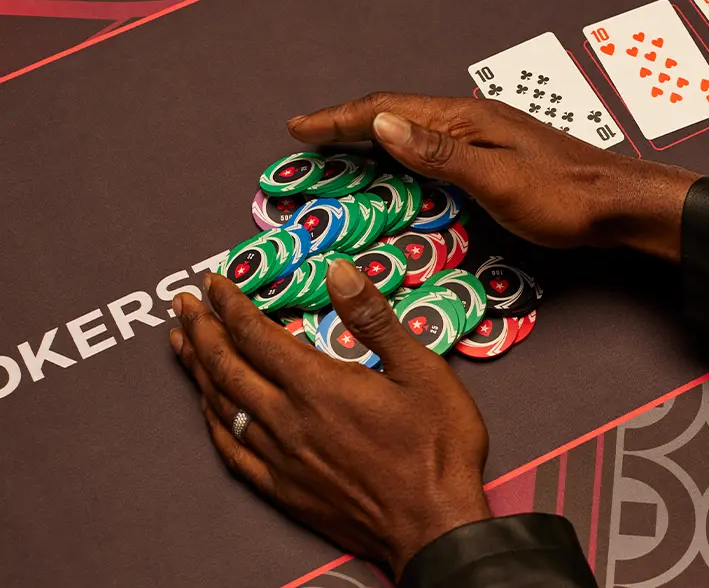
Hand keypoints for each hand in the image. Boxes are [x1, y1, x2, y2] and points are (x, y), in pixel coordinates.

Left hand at [169, 259, 490, 574]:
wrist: (434, 526)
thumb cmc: (436, 451)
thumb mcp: (422, 371)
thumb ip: (375, 320)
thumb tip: (340, 272)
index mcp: (319, 386)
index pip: (257, 335)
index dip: (231, 305)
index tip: (215, 283)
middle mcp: (289, 419)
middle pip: (227, 366)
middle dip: (202, 330)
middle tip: (184, 305)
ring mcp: (281, 457)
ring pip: (222, 405)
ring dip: (198, 370)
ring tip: (182, 345)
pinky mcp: (283, 489)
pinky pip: (232, 450)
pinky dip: (213, 421)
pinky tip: (208, 408)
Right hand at [288, 93, 698, 260]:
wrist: (615, 205)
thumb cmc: (562, 196)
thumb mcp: (496, 178)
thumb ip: (439, 153)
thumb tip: (382, 124)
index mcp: (463, 120)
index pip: (386, 111)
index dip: (337, 120)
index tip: (299, 129)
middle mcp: (469, 122)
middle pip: (394, 117)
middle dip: (345, 127)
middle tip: (306, 143)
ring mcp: (482, 140)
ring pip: (411, 135)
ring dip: (370, 143)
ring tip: (337, 157)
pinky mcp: (492, 160)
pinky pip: (431, 153)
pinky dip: (400, 160)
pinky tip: (397, 175)